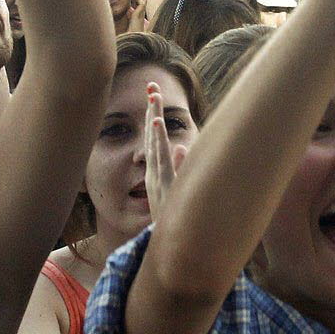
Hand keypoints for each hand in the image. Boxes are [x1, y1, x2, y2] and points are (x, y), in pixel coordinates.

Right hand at [141, 80, 182, 218]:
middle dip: (151, 111)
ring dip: (153, 122)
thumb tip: (183, 147)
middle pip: (151, 137)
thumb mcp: (178, 189)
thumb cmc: (178, 219)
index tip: (154, 94)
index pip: (153, 139)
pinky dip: (158, 142)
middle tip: (152, 86)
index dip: (153, 116)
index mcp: (156, 173)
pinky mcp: (165, 186)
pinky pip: (162, 160)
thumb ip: (181, 167)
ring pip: (154, 145)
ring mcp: (158, 179)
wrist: (175, 247)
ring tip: (153, 101)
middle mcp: (154, 174)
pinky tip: (157, 125)